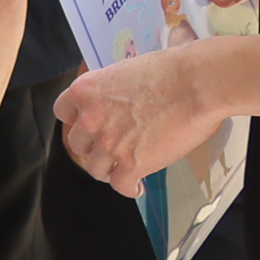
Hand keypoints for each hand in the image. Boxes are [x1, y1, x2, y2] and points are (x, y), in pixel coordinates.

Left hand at [56, 46, 223, 196]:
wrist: (196, 84)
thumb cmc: (171, 71)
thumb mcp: (126, 71)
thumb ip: (113, 91)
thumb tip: (121, 99)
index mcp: (86, 91)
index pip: (63, 112)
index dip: (78, 122)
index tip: (88, 127)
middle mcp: (90, 118)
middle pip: (78, 144)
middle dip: (93, 148)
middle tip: (109, 150)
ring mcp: (109, 143)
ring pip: (96, 169)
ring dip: (109, 170)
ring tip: (121, 171)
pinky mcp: (131, 163)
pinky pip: (120, 185)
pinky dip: (128, 188)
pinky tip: (136, 186)